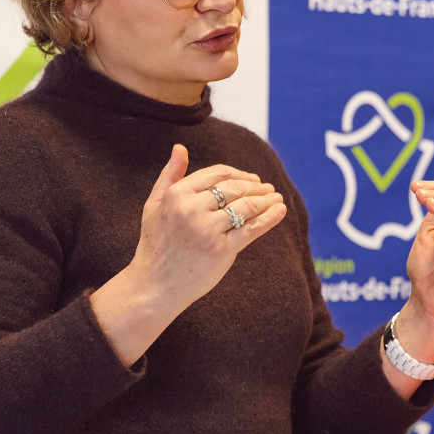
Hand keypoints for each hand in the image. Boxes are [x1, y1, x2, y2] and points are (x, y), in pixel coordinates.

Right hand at [90, 144, 286, 364]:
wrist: (154, 286)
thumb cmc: (155, 245)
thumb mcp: (154, 205)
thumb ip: (168, 176)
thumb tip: (180, 148)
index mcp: (177, 194)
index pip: (217, 174)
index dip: (239, 174)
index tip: (252, 179)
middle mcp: (191, 209)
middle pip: (234, 188)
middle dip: (256, 186)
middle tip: (269, 189)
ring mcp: (207, 230)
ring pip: (246, 206)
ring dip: (266, 200)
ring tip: (277, 198)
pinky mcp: (221, 250)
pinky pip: (251, 229)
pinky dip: (269, 218)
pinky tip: (280, 211)